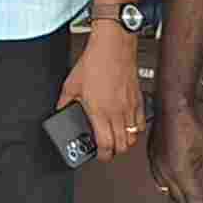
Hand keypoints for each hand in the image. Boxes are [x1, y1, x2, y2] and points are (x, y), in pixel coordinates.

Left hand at [58, 27, 145, 160]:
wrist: (113, 46)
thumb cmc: (94, 62)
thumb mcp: (71, 84)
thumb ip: (64, 102)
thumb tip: (60, 110)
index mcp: (99, 112)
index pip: (106, 145)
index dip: (103, 156)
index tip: (99, 155)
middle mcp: (117, 112)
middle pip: (122, 146)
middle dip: (114, 152)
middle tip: (107, 149)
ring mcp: (130, 107)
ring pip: (134, 136)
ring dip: (125, 142)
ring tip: (116, 139)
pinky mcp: (138, 99)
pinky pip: (141, 122)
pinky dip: (136, 128)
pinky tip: (127, 124)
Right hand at [153, 111, 202, 202]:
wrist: (172, 110)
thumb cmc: (188, 125)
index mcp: (180, 173)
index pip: (193, 201)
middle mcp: (165, 174)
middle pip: (179, 202)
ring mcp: (157, 168)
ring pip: (167, 194)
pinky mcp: (153, 162)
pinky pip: (161, 183)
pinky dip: (171, 190)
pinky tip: (176, 190)